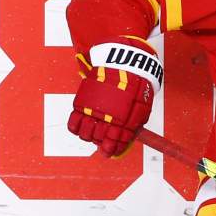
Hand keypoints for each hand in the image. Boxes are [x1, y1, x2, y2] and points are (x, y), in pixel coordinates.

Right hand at [68, 36, 161, 156]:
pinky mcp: (82, 103)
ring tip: (92, 132)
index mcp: (125, 121)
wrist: (124, 63)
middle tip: (102, 139)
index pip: (116, 144)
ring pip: (85, 135)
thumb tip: (128, 139)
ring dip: (88, 137)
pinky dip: (76, 129)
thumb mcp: (141, 107)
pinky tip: (80, 127)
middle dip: (101, 143)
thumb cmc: (135, 85)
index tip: (110, 152)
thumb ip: (134, 124)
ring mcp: (93, 111)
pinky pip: (73, 123)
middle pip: (99, 141)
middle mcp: (108, 118)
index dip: (112, 150)